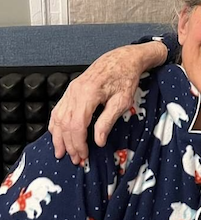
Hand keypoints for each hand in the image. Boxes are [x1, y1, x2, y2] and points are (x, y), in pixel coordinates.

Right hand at [49, 41, 167, 163]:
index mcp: (88, 94)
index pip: (77, 125)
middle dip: (69, 144)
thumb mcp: (122, 101)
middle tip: (76, 160)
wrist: (122, 59)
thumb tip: (98, 141)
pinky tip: (58, 135)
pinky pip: (58, 110)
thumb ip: (107, 121)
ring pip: (58, 117)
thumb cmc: (125, 78)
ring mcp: (70, 91)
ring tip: (62, 153)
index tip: (84, 156)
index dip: (78, 143)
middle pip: (65, 124)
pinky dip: (56, 125)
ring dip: (59, 137)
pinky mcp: (71, 91)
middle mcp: (75, 92)